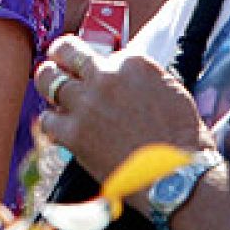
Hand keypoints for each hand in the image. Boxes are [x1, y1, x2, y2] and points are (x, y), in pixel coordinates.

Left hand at [35, 34, 212, 204]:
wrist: (176, 180)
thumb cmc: (182, 141)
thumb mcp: (171, 92)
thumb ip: (141, 79)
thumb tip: (123, 81)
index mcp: (133, 63)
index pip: (105, 53)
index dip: (103, 67)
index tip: (104, 77)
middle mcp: (105, 76)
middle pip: (67, 50)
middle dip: (60, 53)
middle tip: (58, 60)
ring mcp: (86, 104)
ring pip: (48, 79)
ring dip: (48, 82)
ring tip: (50, 88)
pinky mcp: (73, 133)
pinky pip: (47, 120)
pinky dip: (52, 123)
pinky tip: (59, 128)